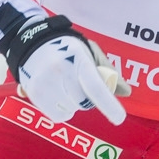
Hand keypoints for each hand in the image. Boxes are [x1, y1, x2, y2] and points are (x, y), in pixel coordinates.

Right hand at [0, 15, 129, 124]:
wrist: (32, 40)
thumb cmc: (67, 47)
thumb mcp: (90, 51)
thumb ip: (108, 71)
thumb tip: (126, 92)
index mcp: (78, 58)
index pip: (94, 86)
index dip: (108, 104)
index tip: (119, 118)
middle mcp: (60, 70)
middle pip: (83, 102)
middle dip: (87, 99)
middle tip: (82, 86)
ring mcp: (45, 82)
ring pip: (71, 110)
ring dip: (74, 104)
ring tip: (67, 87)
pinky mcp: (34, 93)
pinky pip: (56, 116)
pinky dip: (62, 111)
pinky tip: (57, 95)